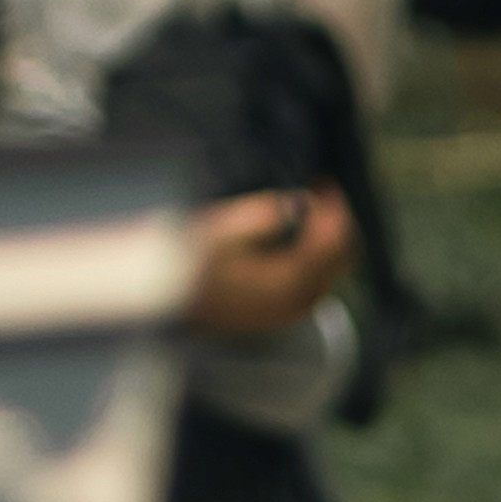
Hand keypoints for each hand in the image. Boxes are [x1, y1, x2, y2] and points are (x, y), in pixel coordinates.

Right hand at [184, 187, 357, 346]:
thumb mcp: (229, 225)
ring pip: (325, 276)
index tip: (326, 184)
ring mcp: (286, 314)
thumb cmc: (189, 261)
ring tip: (310, 212)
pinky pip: (308, 288)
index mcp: (288, 281)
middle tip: (322, 192)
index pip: (332, 242)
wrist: (163, 301)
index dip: (335, 209)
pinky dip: (311, 263)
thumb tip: (305, 202)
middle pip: (336, 261)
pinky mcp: (274, 317)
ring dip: (323, 243)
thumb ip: (273, 212)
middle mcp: (294, 303)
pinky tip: (296, 243)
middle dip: (333, 224)